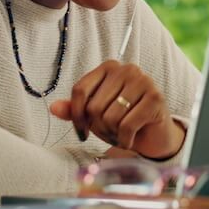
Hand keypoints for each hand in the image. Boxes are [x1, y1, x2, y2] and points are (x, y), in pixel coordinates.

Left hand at [49, 60, 184, 159]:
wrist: (154, 135)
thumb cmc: (122, 121)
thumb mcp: (95, 116)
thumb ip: (75, 110)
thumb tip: (53, 107)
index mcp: (108, 67)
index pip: (80, 90)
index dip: (76, 115)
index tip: (81, 131)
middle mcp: (126, 69)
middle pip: (94, 106)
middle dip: (98, 128)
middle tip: (109, 133)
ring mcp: (143, 81)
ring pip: (110, 117)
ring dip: (112, 135)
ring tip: (119, 134)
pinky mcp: (155, 98)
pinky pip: (127, 126)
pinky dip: (125, 140)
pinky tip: (130, 139)